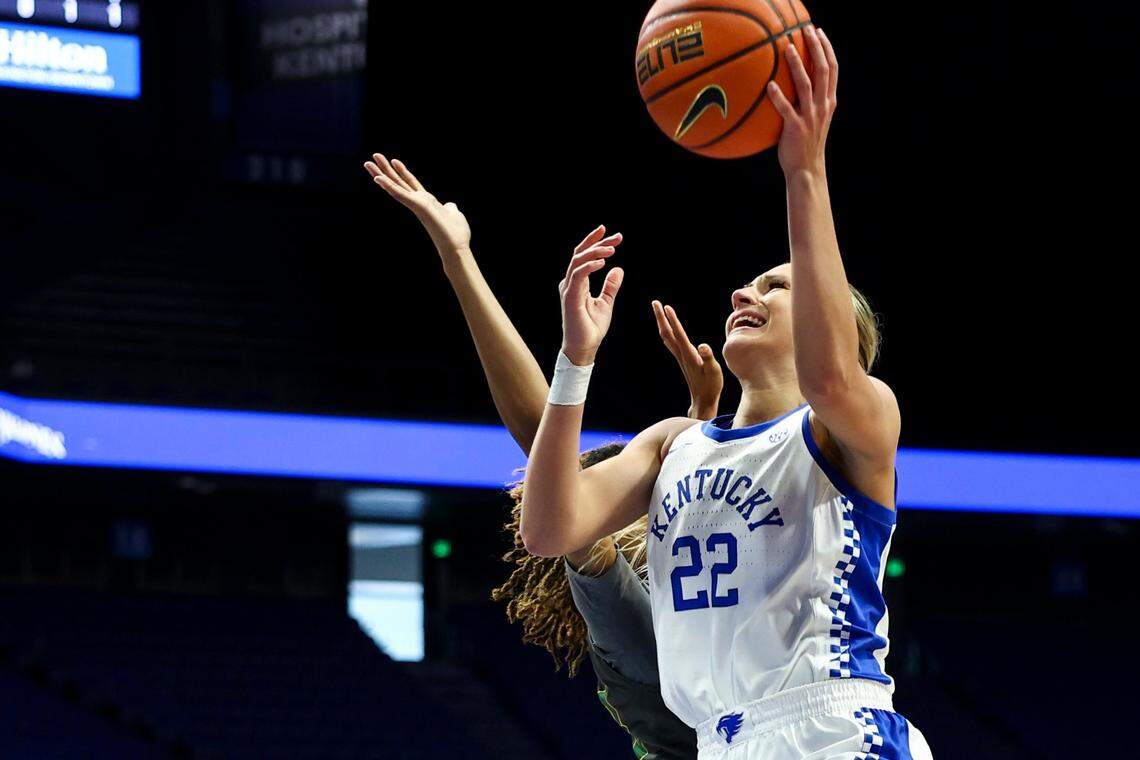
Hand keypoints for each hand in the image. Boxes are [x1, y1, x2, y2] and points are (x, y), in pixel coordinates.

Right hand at [364, 153, 471, 255]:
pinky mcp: (418, 207)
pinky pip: (400, 195)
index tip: (393, 160)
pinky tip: (378, 178)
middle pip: (398, 182)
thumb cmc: (456, 234)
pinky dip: (389, 186)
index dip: (402, 172)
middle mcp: (418, 202)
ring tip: (368, 163)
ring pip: (395, 186)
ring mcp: (416, 204)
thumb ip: (450, 207)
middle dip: (385, 170)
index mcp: (425, 201)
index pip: (410, 183)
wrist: (457, 248)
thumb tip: (450, 205)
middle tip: (373, 156)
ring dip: (380, 174)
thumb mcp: (453, 213)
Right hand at [559, 225, 624, 365]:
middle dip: (597, 241)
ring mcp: (568, 289)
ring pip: (578, 261)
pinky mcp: (570, 297)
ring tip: (612, 249)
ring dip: (595, 251)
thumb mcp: (606, 302)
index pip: (584, 256)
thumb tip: (618, 269)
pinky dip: (590, 266)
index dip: (596, 242)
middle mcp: (570, 283)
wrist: (584, 347)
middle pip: (580, 253)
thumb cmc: (591, 328)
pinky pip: (578, 275)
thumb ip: (610, 286)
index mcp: (577, 283)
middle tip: (617, 236)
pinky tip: (603, 262)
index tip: (613, 235)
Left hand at [652, 301, 722, 419]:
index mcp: (688, 354)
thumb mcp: (714, 371)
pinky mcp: (682, 359)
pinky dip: (667, 331)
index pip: (678, 333)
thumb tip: (703, 346)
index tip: (666, 307)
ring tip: (659, 310)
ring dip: (662, 323)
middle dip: (660, 317)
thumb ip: (708, 358)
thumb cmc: (711, 386)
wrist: (703, 400)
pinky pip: (671, 342)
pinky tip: (668, 328)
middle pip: (666, 333)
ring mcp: (680, 357)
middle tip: (655, 302)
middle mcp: (681, 354)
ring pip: (666, 337)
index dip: (672, 320)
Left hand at [767, 27, 837, 176]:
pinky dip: (778, 97)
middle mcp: (823, 105)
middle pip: (823, 70)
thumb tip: (793, 82)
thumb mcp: (814, 118)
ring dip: (797, 65)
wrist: (806, 169)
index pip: (832, 69)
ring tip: (788, 48)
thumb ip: (809, 100)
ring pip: (806, 85)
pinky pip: (786, 109)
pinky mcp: (796, 128)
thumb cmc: (805, 143)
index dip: (827, 49)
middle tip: (806, 30)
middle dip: (816, 47)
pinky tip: (769, 85)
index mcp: (828, 101)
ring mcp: (810, 116)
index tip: (818, 32)